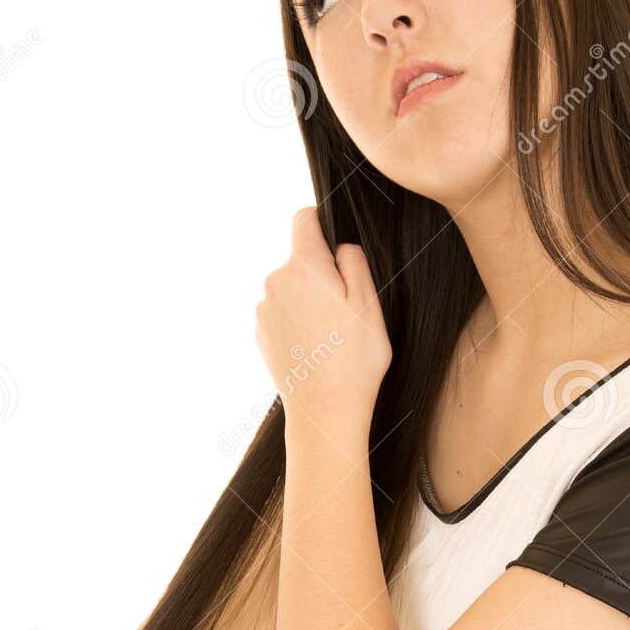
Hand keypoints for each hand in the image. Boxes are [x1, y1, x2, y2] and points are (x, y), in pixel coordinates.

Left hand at [255, 208, 391, 427]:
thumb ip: (354, 261)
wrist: (324, 411)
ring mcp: (264, 308)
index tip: (336, 245)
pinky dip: (298, 321)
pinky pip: (282, 312)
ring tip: (332, 335)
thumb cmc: (354, 360)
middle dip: (322, 273)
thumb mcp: (369, 303)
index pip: (304, 218)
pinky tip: (316, 348)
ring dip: (309, 299)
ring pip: (291, 287)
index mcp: (304, 267)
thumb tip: (340, 245)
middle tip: (346, 310)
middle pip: (300, 258)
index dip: (323, 222)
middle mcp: (276, 281)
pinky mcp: (261, 332)